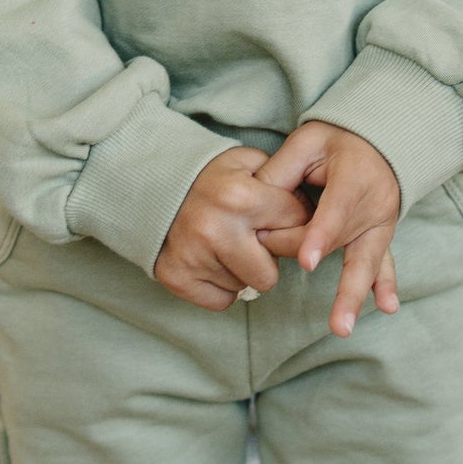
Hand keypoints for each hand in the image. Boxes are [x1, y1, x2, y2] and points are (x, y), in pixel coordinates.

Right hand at [155, 146, 312, 309]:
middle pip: (271, 273)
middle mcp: (217, 230)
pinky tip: (212, 261)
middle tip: (252, 238)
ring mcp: (194, 257)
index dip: (292, 220)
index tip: (278, 216)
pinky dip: (221, 286)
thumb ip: (282, 180)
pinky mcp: (177, 277)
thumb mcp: (246, 162)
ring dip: (242, 271)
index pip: (295, 224)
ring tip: (227, 245)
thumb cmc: (211, 178)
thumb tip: (309, 216)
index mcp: (239, 197)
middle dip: (267, 257)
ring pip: (246, 287)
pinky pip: (222, 301)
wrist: (152, 186)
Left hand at [255, 122, 401, 337]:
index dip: (320, 236)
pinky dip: (384, 285)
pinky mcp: (382, 236)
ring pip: (366, 261)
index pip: (336, 209)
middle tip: (287, 269)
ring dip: (353, 295)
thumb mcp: (308, 141)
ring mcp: (381, 223)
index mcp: (355, 177)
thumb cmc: (338, 140)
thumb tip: (256, 204)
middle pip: (343, 241)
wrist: (382, 140)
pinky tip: (387, 306)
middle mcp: (374, 204)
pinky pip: (385, 263)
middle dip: (310, 255)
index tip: (306, 261)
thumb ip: (282, 170)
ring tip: (341, 326)